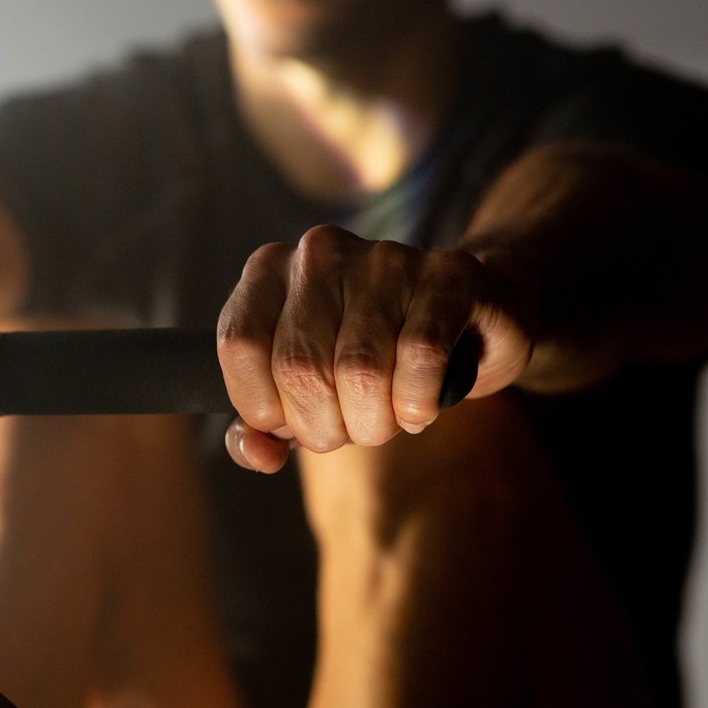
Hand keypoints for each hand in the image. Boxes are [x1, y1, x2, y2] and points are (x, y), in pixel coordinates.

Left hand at [217, 225, 531, 472]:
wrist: (466, 319)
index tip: (292, 421)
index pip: (241, 345)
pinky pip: (419, 357)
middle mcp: (320, 254)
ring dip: (374, 422)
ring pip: (360, 370)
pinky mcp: (447, 277)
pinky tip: (419, 406)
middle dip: (324, 426)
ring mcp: (384, 259)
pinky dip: (416, 402)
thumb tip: (257, 454)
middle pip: (300, 367)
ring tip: (386, 418)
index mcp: (269, 270)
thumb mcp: (301, 391)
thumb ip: (260, 428)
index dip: (264, 405)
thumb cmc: (369, 359)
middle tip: (349, 428)